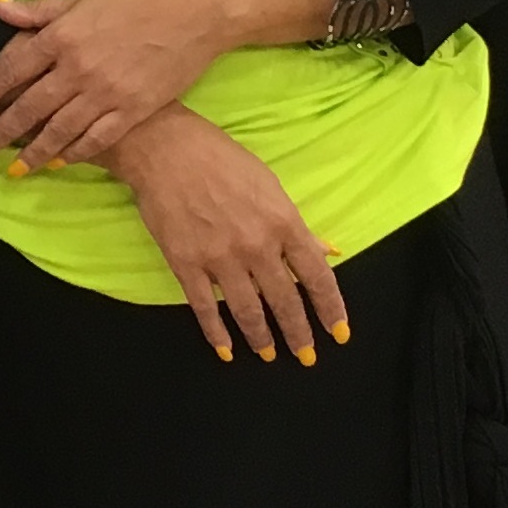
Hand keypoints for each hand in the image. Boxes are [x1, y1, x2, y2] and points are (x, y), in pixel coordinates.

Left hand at [0, 0, 227, 169]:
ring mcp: (105, 93)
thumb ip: (36, 11)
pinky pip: (96, 138)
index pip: (8, 70)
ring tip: (13, 168)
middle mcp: (77, 68)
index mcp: (61, 36)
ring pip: (59, 130)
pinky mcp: (132, 110)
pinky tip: (59, 162)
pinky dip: (74, 152)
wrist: (192, 13)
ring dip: (33, 152)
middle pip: (28, 107)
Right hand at [107, 105, 345, 364]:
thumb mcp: (270, 186)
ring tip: (270, 356)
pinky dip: (216, 333)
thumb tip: (329, 252)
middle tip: (306, 356)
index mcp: (283, 223)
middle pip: (284, 301)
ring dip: (261, 339)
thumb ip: (298, 226)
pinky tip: (226, 350)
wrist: (168, 150)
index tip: (339, 333)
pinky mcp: (186, 264)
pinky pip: (205, 308)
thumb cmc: (223, 161)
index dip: (330, 309)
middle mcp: (256, 246)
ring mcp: (220, 258)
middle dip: (299, 334)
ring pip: (247, 311)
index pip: (317, 276)